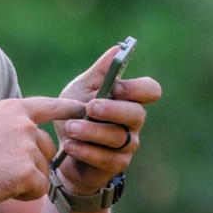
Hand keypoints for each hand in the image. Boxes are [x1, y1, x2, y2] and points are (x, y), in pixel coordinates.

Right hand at [0, 97, 86, 205]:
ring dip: (26, 182)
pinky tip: (2, 189)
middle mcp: (24, 124)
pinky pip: (40, 190)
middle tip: (0, 171)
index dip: (68, 108)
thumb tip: (31, 132)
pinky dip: (24, 195)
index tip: (83, 109)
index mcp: (13, 109)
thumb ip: (10, 124)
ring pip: (43, 172)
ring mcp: (27, 147)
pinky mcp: (28, 171)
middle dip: (32, 166)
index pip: (49, 106)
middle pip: (47, 150)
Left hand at [54, 46, 162, 193]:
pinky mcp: (116, 165)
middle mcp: (133, 122)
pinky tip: (70, 146)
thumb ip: (99, 72)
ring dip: (92, 131)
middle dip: (112, 110)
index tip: (116, 87)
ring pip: (118, 137)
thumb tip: (117, 48)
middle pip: (136, 114)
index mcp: (128, 99)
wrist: (62, 151)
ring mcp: (127, 145)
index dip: (138, 88)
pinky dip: (86, 151)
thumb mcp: (81, 90)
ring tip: (70, 128)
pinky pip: (105, 158)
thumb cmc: (75, 115)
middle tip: (89, 107)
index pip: (150, 90)